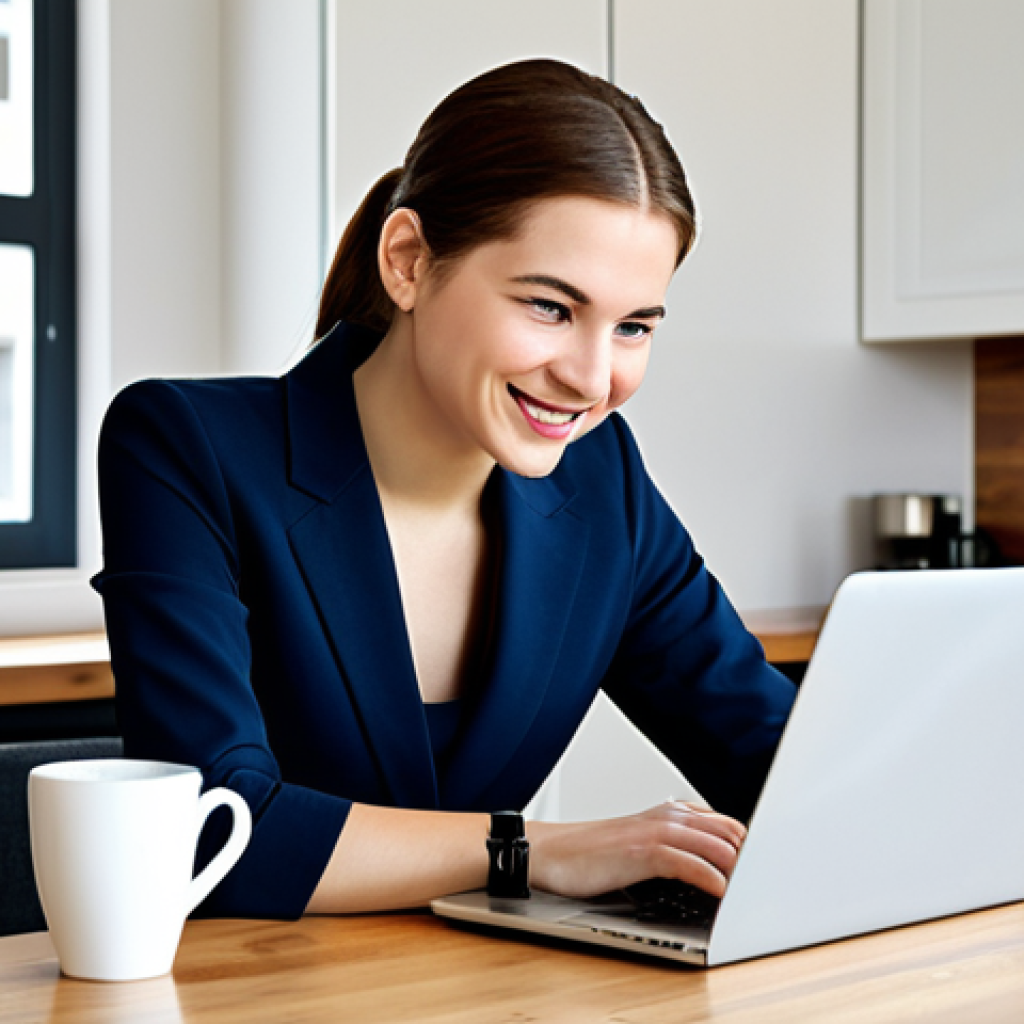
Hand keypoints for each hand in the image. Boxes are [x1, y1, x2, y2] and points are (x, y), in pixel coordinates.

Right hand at [527, 800, 745, 899]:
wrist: (550, 852)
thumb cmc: (591, 852)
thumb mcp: (639, 842)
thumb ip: (671, 844)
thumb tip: (706, 865)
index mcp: (669, 813)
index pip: (726, 824)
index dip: (746, 848)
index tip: (757, 871)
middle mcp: (667, 817)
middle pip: (729, 832)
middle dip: (749, 859)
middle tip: (758, 885)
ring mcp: (656, 832)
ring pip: (716, 845)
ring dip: (737, 870)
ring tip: (748, 892)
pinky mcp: (644, 852)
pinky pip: (691, 863)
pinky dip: (713, 879)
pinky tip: (721, 893)